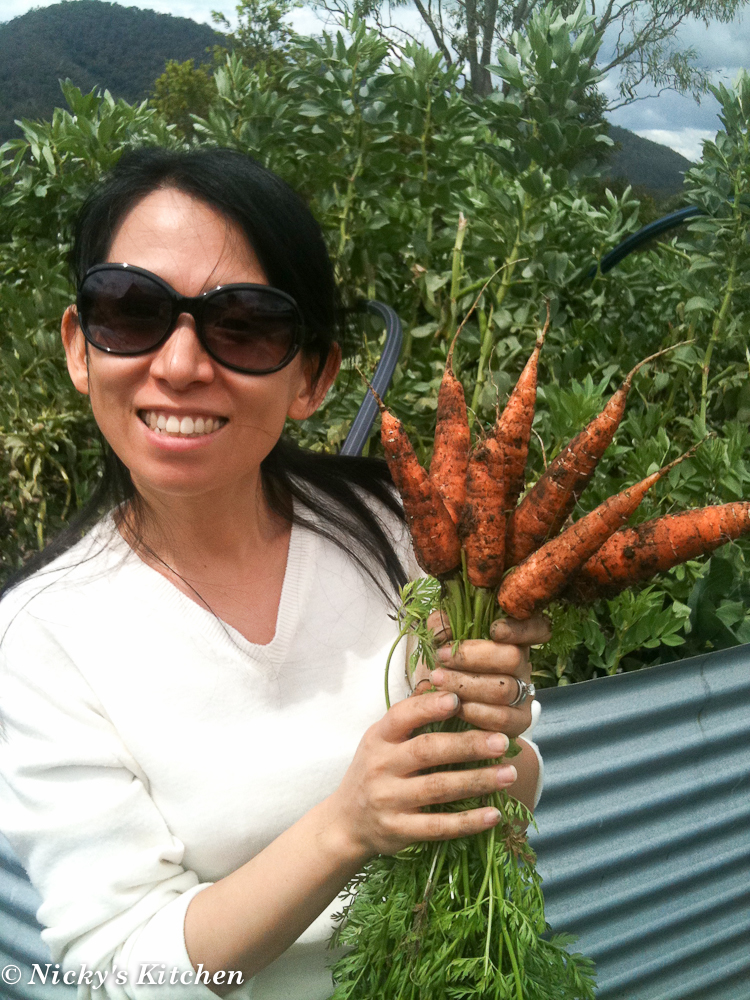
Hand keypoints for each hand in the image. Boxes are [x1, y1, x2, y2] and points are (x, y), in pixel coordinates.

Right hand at [331, 690, 517, 859]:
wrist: (346, 823)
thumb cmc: (375, 772)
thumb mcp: (380, 741)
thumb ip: (410, 719)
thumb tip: (447, 687)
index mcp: (378, 738)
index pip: (402, 716)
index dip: (429, 707)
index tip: (458, 700)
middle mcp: (381, 766)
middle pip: (427, 751)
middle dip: (468, 745)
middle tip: (502, 741)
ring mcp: (389, 800)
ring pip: (438, 788)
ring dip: (477, 781)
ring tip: (509, 774)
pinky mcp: (399, 830)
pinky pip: (438, 826)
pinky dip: (468, 822)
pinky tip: (493, 815)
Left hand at [413, 612, 550, 735]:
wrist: (445, 707)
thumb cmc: (446, 667)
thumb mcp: (442, 640)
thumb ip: (442, 625)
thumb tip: (443, 627)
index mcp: (511, 640)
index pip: (537, 628)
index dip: (522, 628)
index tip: (495, 629)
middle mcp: (523, 665)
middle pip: (513, 657)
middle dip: (472, 656)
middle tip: (442, 656)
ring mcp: (524, 694)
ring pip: (504, 689)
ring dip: (467, 684)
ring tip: (438, 680)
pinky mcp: (519, 721)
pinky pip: (502, 718)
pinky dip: (475, 711)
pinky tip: (455, 706)